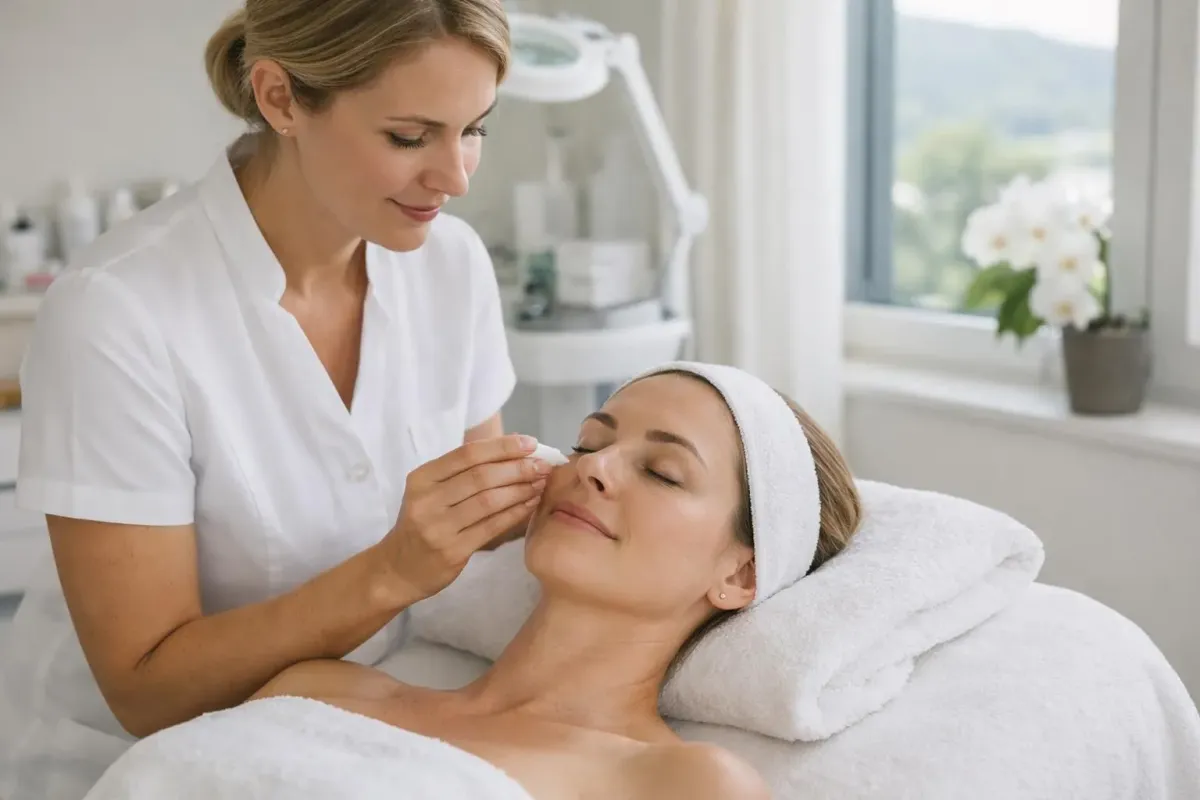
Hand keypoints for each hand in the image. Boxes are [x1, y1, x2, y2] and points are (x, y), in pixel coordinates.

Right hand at [376, 434, 549, 600]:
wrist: (397, 569)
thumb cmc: (422, 524)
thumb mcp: (429, 492)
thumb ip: (462, 473)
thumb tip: (512, 450)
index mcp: (421, 478)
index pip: (467, 454)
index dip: (502, 447)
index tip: (530, 443)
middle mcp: (426, 500)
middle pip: (482, 476)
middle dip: (518, 467)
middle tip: (543, 465)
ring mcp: (438, 527)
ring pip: (489, 501)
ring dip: (521, 489)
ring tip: (541, 483)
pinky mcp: (452, 551)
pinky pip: (492, 526)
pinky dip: (516, 513)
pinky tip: (531, 505)